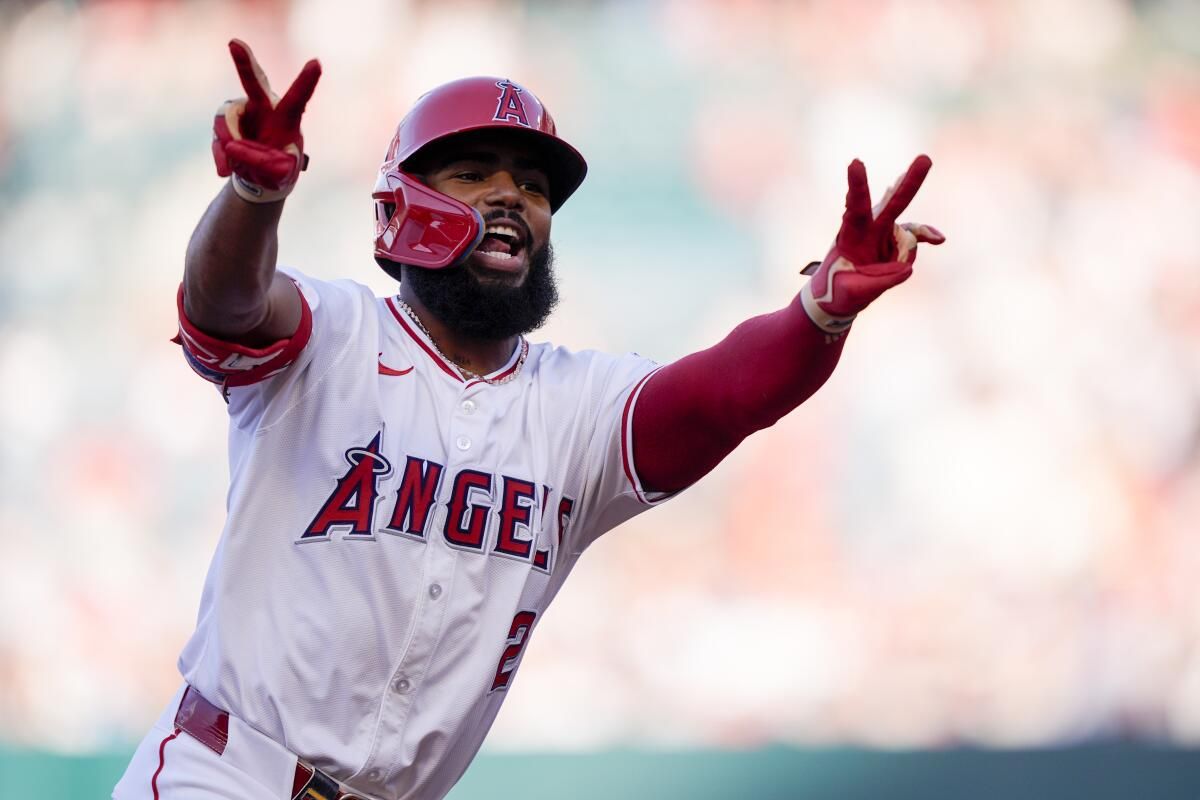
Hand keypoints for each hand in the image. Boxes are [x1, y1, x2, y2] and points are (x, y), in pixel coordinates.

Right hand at [212, 39, 321, 202]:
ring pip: (227, 121)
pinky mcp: (225, 123)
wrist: (259, 178)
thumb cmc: (277, 171)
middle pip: (254, 83)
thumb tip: (232, 148)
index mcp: (286, 120)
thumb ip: (263, 164)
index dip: (306, 82)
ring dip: (231, 146)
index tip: (316, 62)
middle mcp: (264, 110)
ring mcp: (242, 114)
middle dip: (245, 64)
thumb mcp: (279, 175)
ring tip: (241, 167)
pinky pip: (218, 137)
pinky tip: (227, 170)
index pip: (298, 99)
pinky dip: (221, 156)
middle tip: (234, 43)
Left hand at [800, 155, 944, 337]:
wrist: (837, 295)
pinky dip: (926, 236)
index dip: (857, 186)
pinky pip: (915, 237)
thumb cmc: (838, 289)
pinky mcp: (895, 243)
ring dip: (911, 242)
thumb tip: (907, 268)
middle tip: (925, 159)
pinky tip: (938, 239)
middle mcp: (869, 228)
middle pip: (892, 203)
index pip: (855, 207)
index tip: (856, 163)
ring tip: (885, 263)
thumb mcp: (854, 291)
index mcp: (851, 234)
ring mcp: (884, 233)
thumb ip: (881, 280)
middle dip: (909, 182)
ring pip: (907, 233)